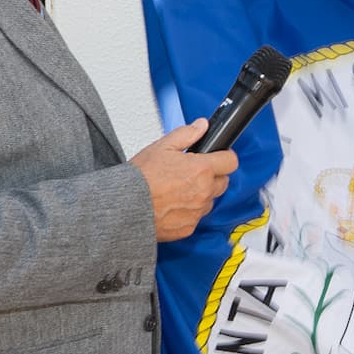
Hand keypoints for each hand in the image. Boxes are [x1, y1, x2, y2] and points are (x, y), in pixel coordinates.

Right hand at [129, 119, 238, 241]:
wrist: (123, 206)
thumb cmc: (139, 178)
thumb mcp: (161, 147)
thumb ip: (186, 135)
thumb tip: (201, 126)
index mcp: (201, 170)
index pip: (231, 162)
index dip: (224, 156)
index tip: (218, 156)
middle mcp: (203, 192)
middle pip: (223, 182)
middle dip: (212, 176)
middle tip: (192, 172)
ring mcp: (197, 212)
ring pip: (209, 200)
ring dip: (200, 194)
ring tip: (178, 189)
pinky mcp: (188, 227)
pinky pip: (196, 217)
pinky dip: (188, 211)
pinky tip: (172, 204)